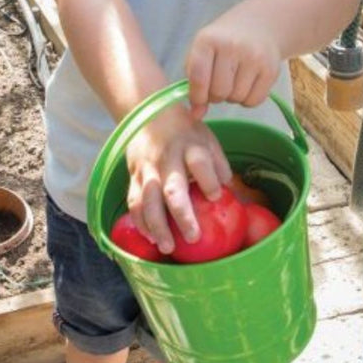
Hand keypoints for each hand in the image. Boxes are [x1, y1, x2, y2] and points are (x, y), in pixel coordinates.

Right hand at [125, 106, 230, 254]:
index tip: (215, 197)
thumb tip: (229, 190)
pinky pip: (134, 201)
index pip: (200, 164)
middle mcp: (168, 159)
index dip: (209, 181)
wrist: (151, 115)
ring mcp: (148, 168)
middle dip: (182, 215)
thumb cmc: (186, 132)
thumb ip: (218, 163)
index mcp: (190, 147)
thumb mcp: (207, 139)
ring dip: (157, 225)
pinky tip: (150, 237)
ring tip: (168, 247)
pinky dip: (140, 221)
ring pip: (148, 200)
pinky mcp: (133, 175)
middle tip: (193, 238)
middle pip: (172, 189)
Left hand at [185, 9, 281, 121]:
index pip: (198, 77)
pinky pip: (254, 101)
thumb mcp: (202, 54)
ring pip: (237, 98)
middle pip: (219, 92)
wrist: (257, 26)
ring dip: (232, 97)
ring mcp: (254, 57)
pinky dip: (247, 100)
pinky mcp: (271, 69)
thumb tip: (196, 115)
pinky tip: (247, 84)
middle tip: (218, 85)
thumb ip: (194, 83)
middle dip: (216, 96)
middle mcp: (231, 46)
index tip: (199, 99)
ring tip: (233, 81)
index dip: (197, 95)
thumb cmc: (222, 44)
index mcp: (208, 40)